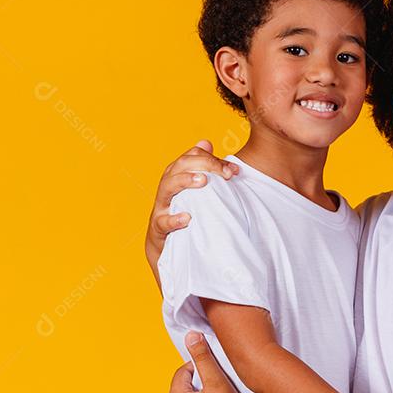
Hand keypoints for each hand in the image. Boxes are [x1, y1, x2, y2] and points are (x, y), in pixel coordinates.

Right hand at [145, 140, 239, 284]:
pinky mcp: (158, 230)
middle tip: (223, 173)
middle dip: (201, 164)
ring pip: (166, 188)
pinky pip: (162, 223)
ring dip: (184, 181)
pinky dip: (174, 219)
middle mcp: (167, 189)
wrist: (167, 251)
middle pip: (178, 166)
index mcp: (177, 177)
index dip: (211, 159)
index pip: (189, 156)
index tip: (234, 171)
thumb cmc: (186, 216)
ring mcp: (161, 208)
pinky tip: (186, 218)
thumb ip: (203, 169)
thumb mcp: (197, 193)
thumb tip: (206, 141)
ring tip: (202, 181)